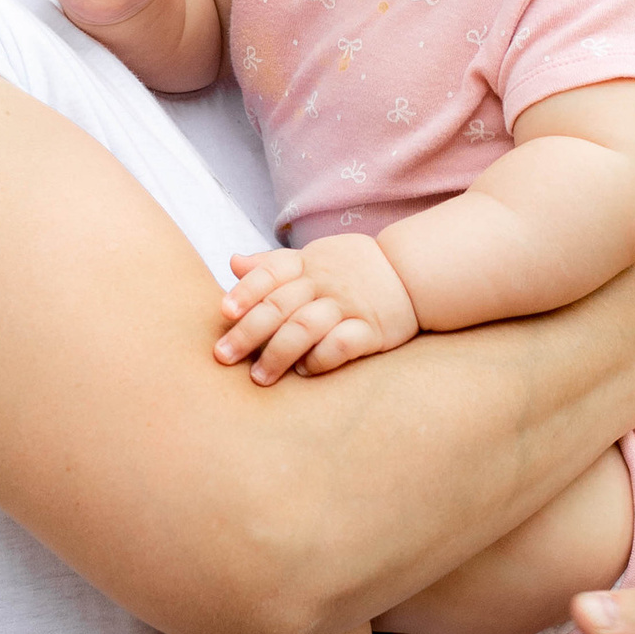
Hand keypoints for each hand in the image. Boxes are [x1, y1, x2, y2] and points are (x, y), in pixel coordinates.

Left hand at [214, 232, 420, 383]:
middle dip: (248, 332)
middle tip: (223, 357)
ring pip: (305, 327)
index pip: (270, 273)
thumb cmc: (352, 268)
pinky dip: (320, 359)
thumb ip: (272, 264)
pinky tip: (304, 372)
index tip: (224, 312)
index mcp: (307, 263)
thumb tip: (233, 263)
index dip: (246, 291)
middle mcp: (324, 283)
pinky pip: (342, 344)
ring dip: (278, 353)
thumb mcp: (313, 256)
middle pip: (280, 306)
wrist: (411, 272)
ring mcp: (348, 306)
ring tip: (259, 377)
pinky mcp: (371, 329)